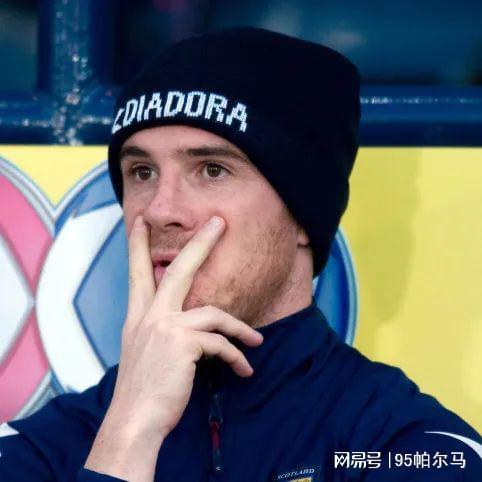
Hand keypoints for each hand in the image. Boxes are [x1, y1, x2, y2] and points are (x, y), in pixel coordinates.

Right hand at [112, 215, 263, 437]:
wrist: (134, 421)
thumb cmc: (144, 390)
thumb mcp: (144, 352)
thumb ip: (160, 332)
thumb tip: (190, 327)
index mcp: (138, 317)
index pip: (138, 273)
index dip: (138, 247)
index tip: (139, 223)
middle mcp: (150, 316)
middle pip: (179, 268)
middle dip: (200, 242)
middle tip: (218, 221)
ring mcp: (165, 327)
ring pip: (214, 313)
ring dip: (240, 329)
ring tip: (256, 342)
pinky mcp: (183, 343)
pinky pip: (220, 343)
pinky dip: (236, 357)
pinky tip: (243, 371)